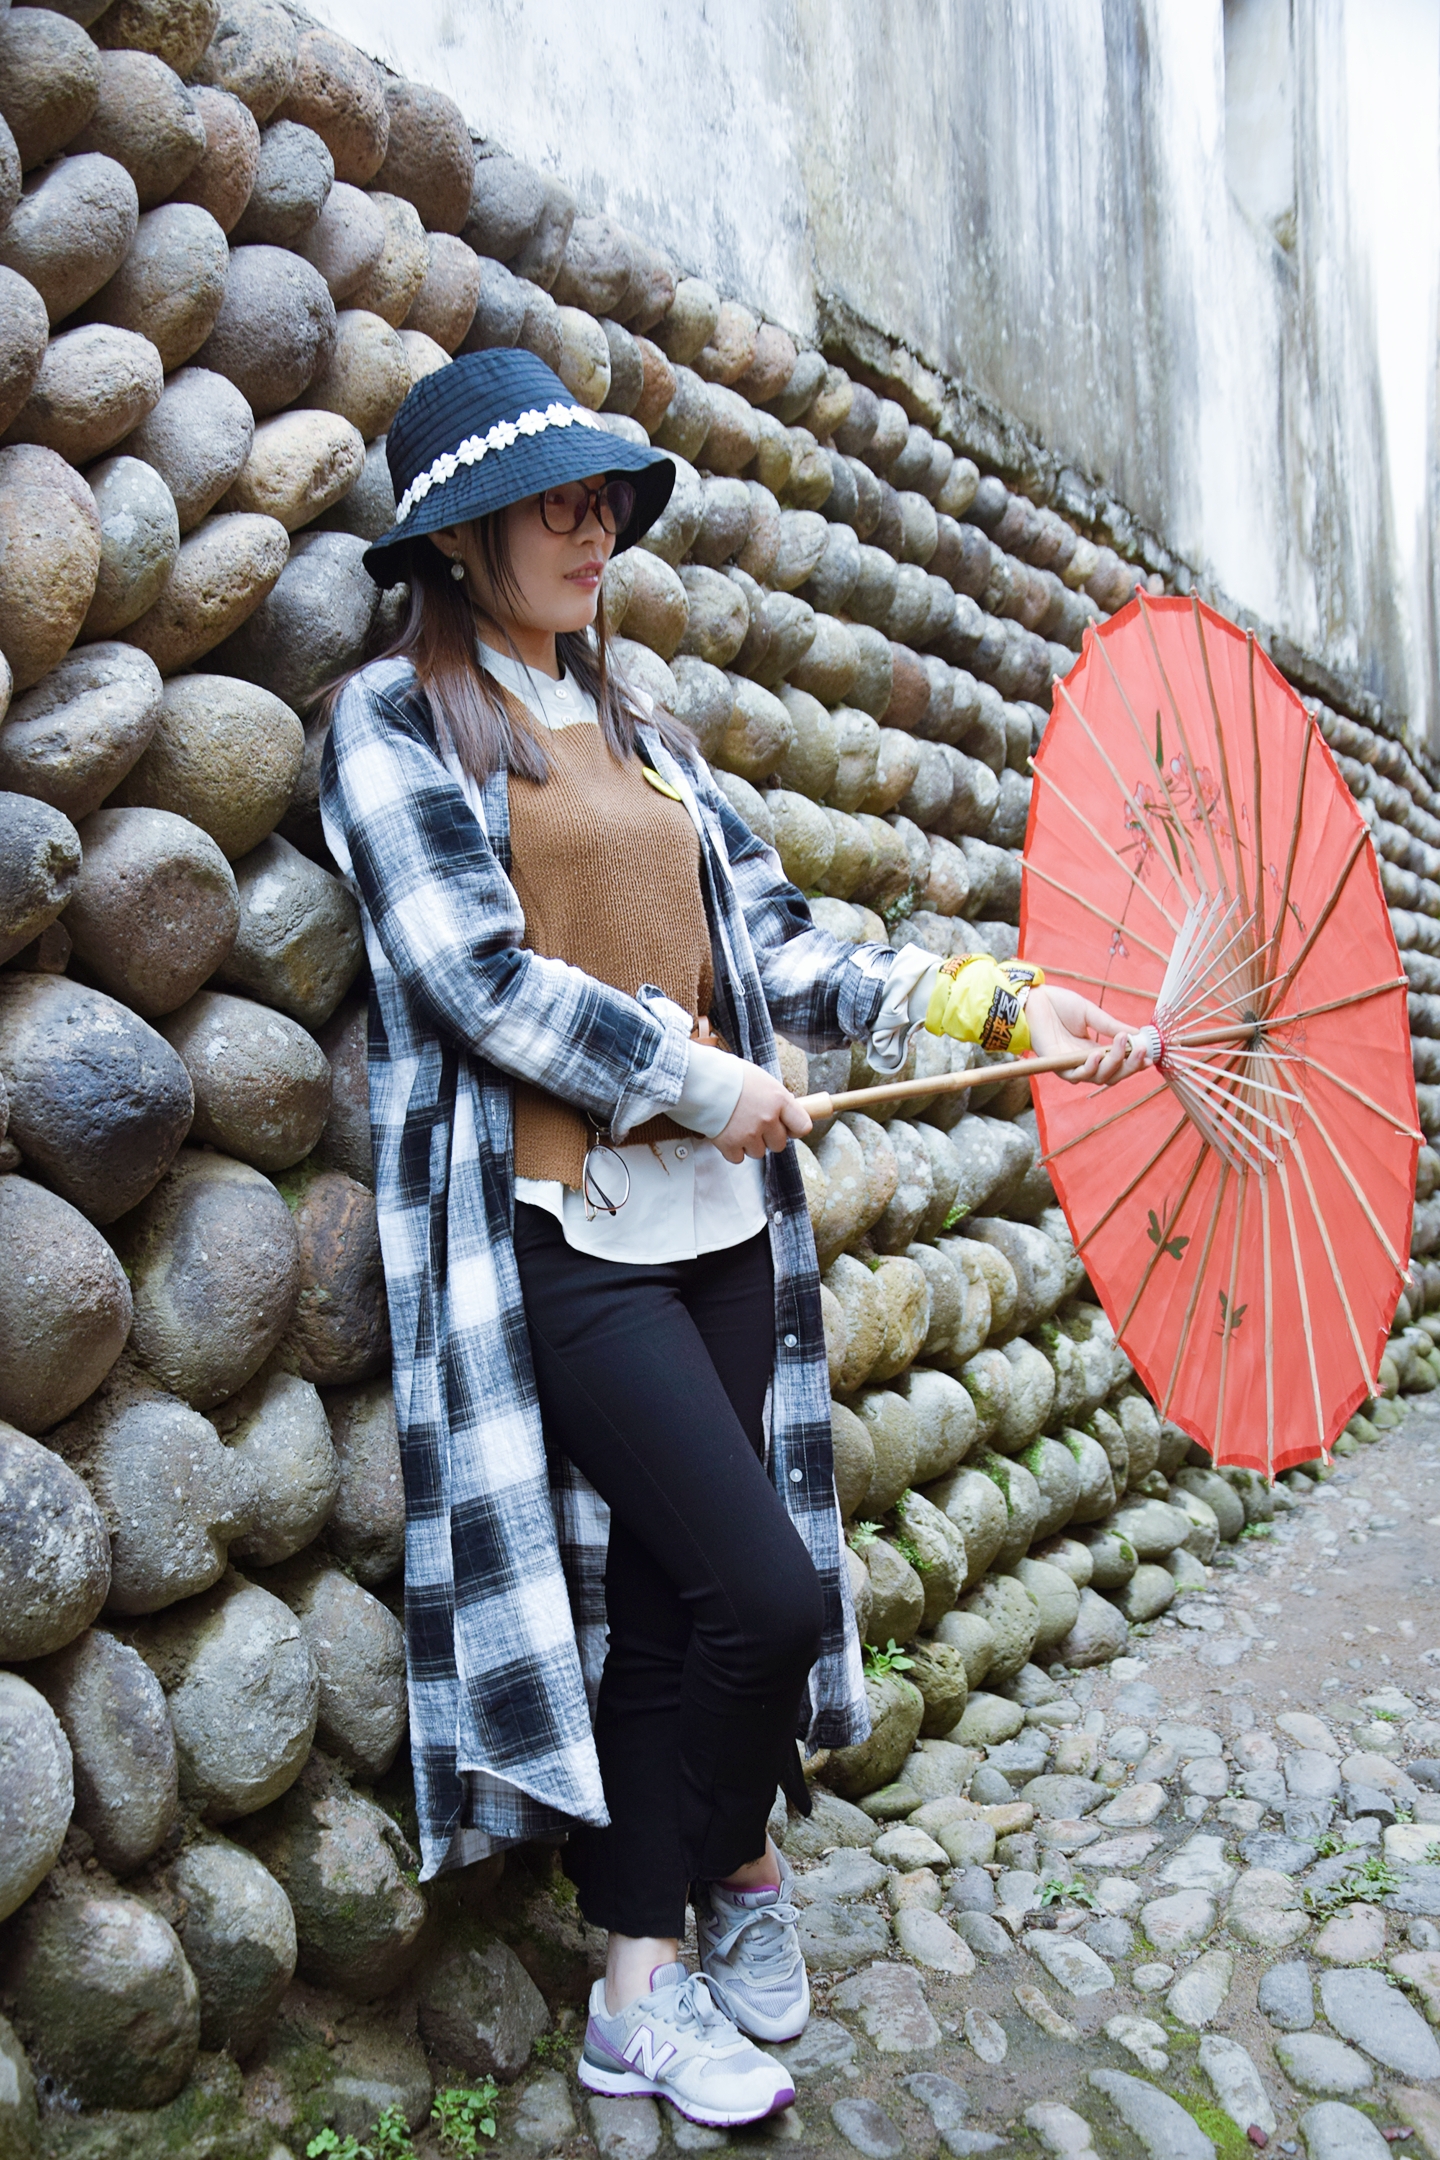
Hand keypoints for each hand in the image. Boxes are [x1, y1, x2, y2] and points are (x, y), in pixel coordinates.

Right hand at [713, 1060, 812, 1161]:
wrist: (700, 1079)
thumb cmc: (729, 1074)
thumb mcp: (760, 1079)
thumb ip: (774, 1097)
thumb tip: (784, 1108)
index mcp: (779, 1100)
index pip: (803, 1126)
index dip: (794, 1129)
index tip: (786, 1127)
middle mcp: (768, 1119)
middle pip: (779, 1144)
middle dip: (768, 1138)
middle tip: (755, 1125)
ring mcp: (749, 1134)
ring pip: (758, 1153)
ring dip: (749, 1144)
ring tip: (737, 1127)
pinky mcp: (730, 1145)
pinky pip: (738, 1158)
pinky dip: (732, 1150)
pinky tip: (726, 1134)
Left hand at [1025, 984, 1150, 1085]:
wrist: (1034, 999)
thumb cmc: (1060, 1005)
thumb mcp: (1091, 1014)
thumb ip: (1111, 1026)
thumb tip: (1137, 1033)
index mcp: (1095, 1051)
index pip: (1120, 1065)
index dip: (1135, 1063)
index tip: (1151, 1054)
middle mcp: (1085, 1062)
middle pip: (1113, 1075)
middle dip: (1130, 1065)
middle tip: (1142, 1050)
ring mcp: (1071, 1066)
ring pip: (1098, 1077)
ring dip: (1114, 1062)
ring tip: (1121, 1043)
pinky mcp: (1057, 1066)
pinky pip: (1076, 1074)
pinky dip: (1090, 1067)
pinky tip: (1097, 1054)